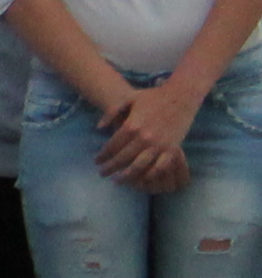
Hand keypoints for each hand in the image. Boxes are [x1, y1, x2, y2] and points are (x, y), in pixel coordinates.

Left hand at [101, 71, 204, 186]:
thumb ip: (112, 112)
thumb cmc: (153, 97)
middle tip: (102, 173)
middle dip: (110, 167)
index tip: (96, 161)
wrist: (181, 96)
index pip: (112, 146)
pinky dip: (150, 175)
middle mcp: (144, 138)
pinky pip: (161, 167)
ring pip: (139, 167)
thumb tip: (99, 128)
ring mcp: (159, 145)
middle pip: (122, 158)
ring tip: (117, 181)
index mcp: (131, 126)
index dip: (103, 155)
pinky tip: (142, 179)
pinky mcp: (173, 149)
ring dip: (127, 176)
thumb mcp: (128, 99)